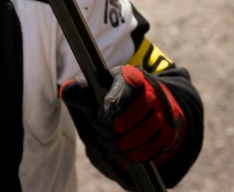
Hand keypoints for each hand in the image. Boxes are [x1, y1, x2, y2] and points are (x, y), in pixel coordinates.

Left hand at [60, 66, 185, 170]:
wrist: (147, 103)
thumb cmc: (113, 94)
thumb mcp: (97, 87)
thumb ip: (82, 91)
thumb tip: (65, 91)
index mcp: (131, 77)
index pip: (126, 88)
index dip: (111, 106)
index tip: (101, 117)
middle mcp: (151, 94)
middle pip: (125, 122)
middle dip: (106, 131)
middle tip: (100, 130)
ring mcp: (162, 115)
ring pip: (133, 140)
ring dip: (115, 146)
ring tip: (106, 141)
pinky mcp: (167, 135)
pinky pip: (145, 153)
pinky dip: (128, 157)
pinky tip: (119, 151)